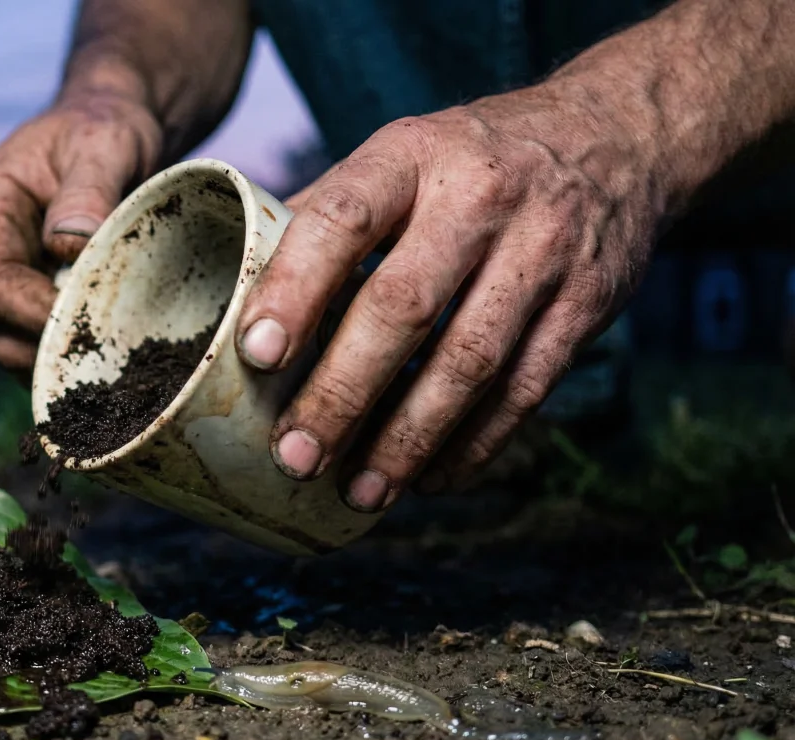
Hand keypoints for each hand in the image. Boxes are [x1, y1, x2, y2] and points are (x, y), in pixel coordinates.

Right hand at [0, 94, 161, 370]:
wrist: (104, 132)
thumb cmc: (103, 130)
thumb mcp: (106, 145)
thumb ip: (89, 191)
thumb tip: (68, 246)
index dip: (36, 317)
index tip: (94, 330)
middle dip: (47, 347)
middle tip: (113, 358)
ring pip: (5, 342)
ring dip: (54, 359)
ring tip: (112, 363)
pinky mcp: (12, 295)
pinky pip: (25, 341)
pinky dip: (60, 357)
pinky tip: (104, 359)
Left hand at [236, 82, 660, 510]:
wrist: (617, 134)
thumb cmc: (471, 159)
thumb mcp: (400, 156)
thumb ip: (327, 216)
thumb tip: (236, 289)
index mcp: (411, 155)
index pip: (343, 218)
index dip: (296, 288)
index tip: (256, 354)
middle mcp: (480, 197)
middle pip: (405, 307)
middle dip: (344, 392)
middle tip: (295, 453)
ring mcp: (543, 251)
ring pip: (470, 362)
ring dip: (409, 439)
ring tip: (359, 491)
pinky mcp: (588, 303)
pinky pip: (526, 390)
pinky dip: (474, 444)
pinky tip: (430, 478)